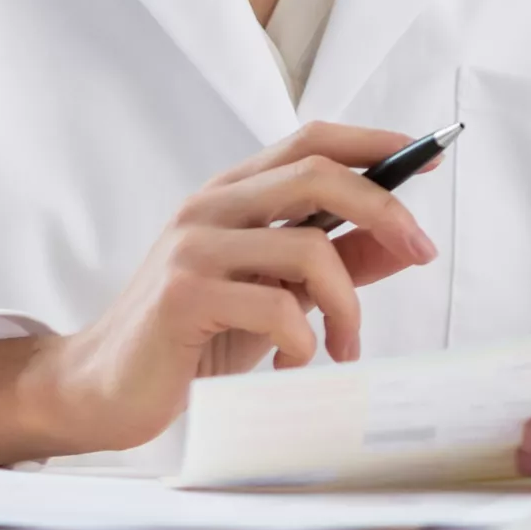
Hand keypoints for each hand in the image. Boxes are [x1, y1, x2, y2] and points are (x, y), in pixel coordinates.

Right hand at [17, 122, 439, 455]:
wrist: (102, 389)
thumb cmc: (193, 339)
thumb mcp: (275, 295)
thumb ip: (334, 264)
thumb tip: (402, 240)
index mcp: (231, 195)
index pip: (311, 140)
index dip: (375, 142)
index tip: (428, 155)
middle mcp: (211, 206)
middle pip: (319, 173)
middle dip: (386, 210)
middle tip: (422, 253)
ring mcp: (193, 246)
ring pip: (310, 247)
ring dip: (349, 306)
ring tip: (345, 348)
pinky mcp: (184, 295)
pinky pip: (278, 307)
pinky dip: (306, 343)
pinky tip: (293, 367)